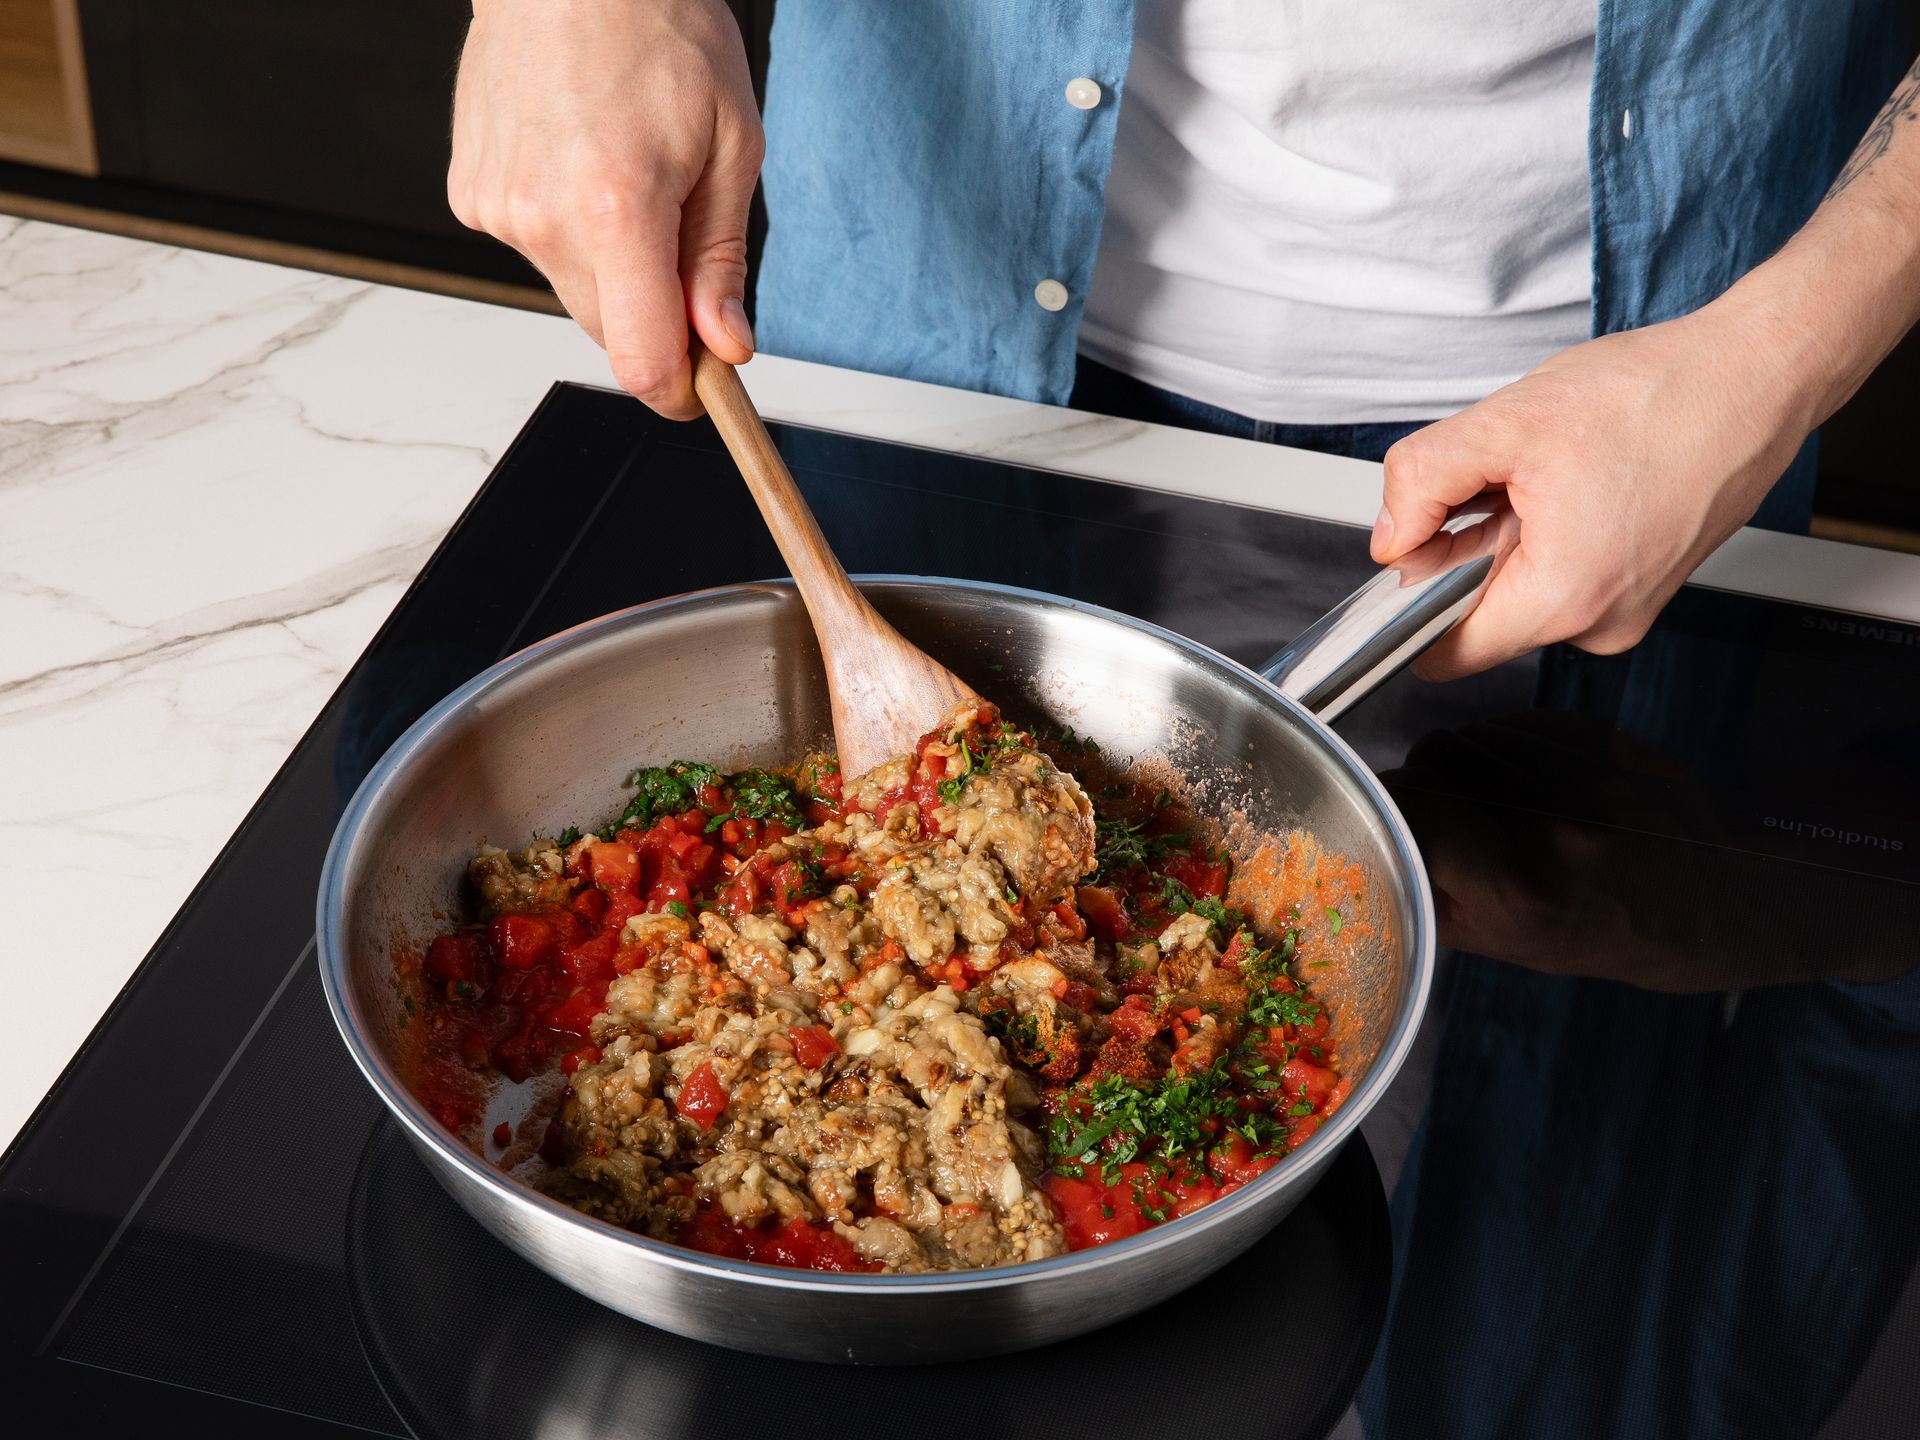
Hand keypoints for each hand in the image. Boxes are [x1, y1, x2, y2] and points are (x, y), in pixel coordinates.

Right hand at [448, 0, 762, 417]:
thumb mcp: (731, 144)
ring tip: (626, 173)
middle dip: (654, 312)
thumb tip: (725, 346)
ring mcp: (498, 209)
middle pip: (611, 332)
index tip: (703, 385)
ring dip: (611, 263)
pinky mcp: (471, 197)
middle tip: (681, 235)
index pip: (641, 363)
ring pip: (574, 290)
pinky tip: (580, 159)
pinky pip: (537, 248)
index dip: (679, 391)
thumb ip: (721, 260)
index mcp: (618, 210)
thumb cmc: (658, 29)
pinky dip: (567, 226)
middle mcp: (544, 219)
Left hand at [1370, 305, 1814, 679]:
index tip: (1413, 550)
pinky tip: (1579, 480)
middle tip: (1502, 481)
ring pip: (1521, 588)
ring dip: (1511, 533)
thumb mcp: (1506, 422)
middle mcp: (1601, 623)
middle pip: (1480, 612)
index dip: (1410, 599)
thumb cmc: (1661, 394)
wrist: (1755, 373)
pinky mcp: (1641, 584)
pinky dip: (1550, 529)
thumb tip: (1389, 534)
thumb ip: (1421, 480)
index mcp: (1564, 600)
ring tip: (1553, 473)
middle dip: (1468, 548)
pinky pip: (1563, 572)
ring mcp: (1627, 607)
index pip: (1445, 653)